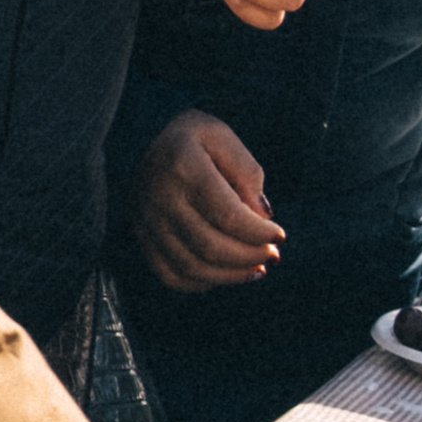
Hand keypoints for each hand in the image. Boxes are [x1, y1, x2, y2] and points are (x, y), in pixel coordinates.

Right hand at [131, 111, 281, 290]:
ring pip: (192, 267)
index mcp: (183, 167)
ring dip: (231, 275)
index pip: (228, 215)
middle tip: (272, 255)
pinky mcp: (141, 238)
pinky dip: (202, 282)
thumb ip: (248, 175)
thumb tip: (262, 218)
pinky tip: (225, 274)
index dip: (258, 233)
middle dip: (249, 257)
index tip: (279, 236)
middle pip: (210, 246)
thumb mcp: (224, 139)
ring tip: (257, 269)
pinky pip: (170, 276)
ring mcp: (146, 222)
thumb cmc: (195, 140)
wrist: (145, 138)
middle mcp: (159, 198)